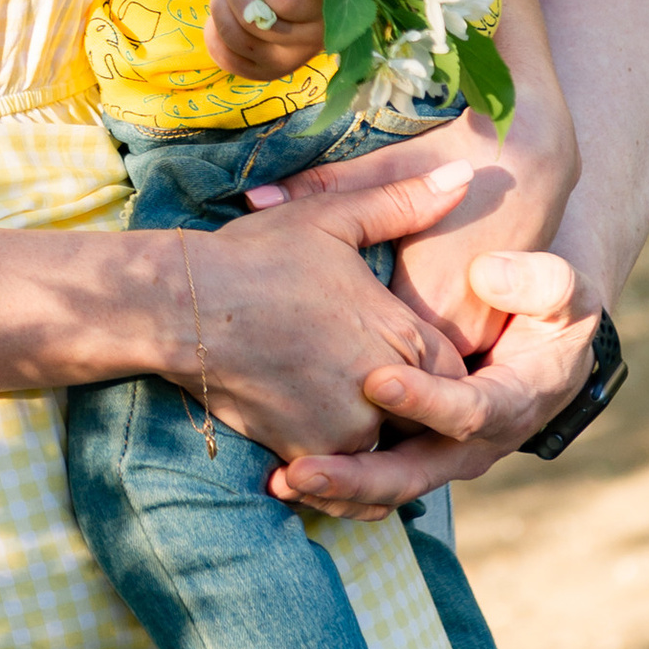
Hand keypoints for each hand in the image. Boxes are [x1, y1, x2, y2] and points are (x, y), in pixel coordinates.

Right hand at [166, 147, 483, 456]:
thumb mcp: (333, 217)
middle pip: (424, 418)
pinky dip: (334, 460)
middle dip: (410, 408)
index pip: (454, 371)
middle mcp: (385, 394)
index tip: (411, 355)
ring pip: (383, 448)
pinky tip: (311, 426)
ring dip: (371, 435)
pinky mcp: (308, 455)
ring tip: (339, 404)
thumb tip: (464, 175)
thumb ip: (405, 202)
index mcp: (403, 337)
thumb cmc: (258, 257)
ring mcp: (346, 431)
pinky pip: (341, 474)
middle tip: (382, 390)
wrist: (185, 309)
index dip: (437, 366)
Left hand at [268, 258, 597, 514]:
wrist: (543, 339)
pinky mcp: (411, 451)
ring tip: (280, 480)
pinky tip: (280, 477)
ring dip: (336, 488)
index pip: (468, 410)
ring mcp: (440, 454)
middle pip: (416, 472)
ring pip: (387, 487)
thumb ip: (538, 280)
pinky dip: (333, 484)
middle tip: (303, 468)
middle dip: (359, 475)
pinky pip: (372, 480)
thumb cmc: (551, 307)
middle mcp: (474, 444)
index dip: (424, 398)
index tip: (376, 379)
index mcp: (512, 403)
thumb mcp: (563, 288)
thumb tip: (488, 273)